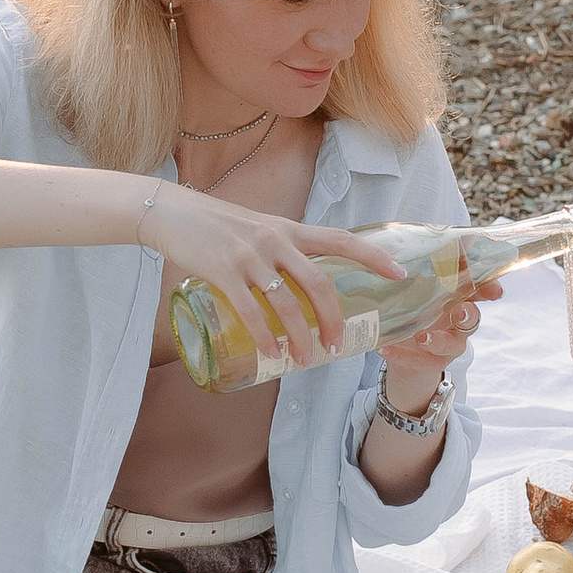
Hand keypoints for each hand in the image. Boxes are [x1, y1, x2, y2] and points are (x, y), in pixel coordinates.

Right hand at [137, 186, 401, 369]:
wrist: (172, 211)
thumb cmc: (217, 225)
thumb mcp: (259, 229)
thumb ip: (282, 251)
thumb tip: (301, 285)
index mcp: (290, 230)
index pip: (341, 241)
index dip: (374, 257)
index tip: (400, 273)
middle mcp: (276, 240)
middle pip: (319, 284)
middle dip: (333, 320)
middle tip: (336, 346)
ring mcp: (250, 256)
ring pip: (287, 304)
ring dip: (300, 337)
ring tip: (302, 360)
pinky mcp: (223, 271)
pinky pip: (250, 311)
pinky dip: (264, 336)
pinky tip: (269, 352)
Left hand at [384, 271, 499, 401]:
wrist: (403, 349)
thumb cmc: (416, 308)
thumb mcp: (421, 283)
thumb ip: (436, 263)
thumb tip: (455, 235)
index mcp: (460, 300)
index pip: (481, 292)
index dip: (490, 290)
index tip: (495, 291)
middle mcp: (458, 324)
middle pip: (473, 320)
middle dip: (468, 316)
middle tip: (459, 312)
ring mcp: (447, 345)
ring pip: (450, 345)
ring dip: (437, 340)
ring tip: (421, 336)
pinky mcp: (430, 363)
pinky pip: (418, 361)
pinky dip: (402, 355)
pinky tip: (385, 348)